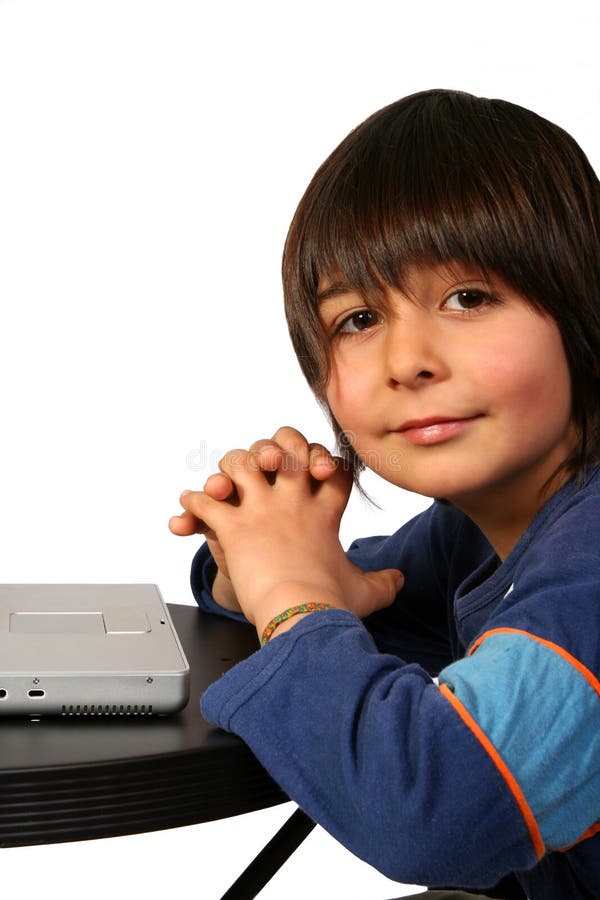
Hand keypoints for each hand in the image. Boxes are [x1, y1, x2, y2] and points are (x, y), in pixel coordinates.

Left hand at [175, 427, 403, 637]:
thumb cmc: (333, 604)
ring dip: (227, 471)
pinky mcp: (234, 526)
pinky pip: (206, 502)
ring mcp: (262, 510)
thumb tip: (400, 580)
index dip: (326, 462)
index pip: (333, 467)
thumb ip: (385, 582)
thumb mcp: (367, 591)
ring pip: (240, 463)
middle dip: (273, 448)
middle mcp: (293, 501)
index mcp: (324, 513)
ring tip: (220, 485)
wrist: (304, 613)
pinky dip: (193, 504)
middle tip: (264, 464)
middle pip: (285, 448)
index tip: (318, 473)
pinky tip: (188, 507)